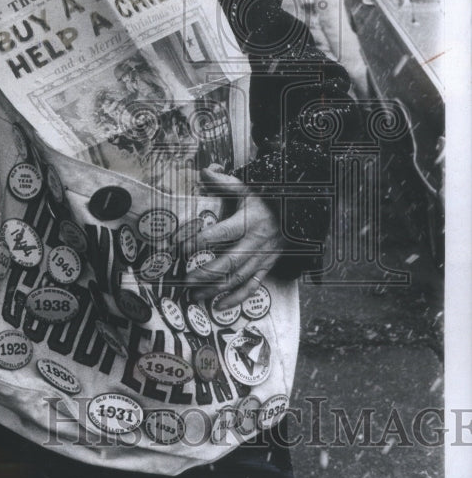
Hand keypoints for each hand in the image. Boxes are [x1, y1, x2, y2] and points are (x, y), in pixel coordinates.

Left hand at [185, 166, 280, 307]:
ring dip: (215, 289)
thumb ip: (224, 183)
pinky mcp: (266, 268)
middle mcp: (255, 242)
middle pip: (228, 263)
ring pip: (237, 279)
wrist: (298, 213)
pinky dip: (235, 299)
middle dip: (205, 273)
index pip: (221, 233)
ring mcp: (262, 258)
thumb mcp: (247, 189)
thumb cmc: (267, 201)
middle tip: (185, 280)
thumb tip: (203, 171)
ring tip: (193, 295)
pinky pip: (252, 288)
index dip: (200, 240)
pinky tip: (218, 306)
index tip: (180, 245)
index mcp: (248, 221)